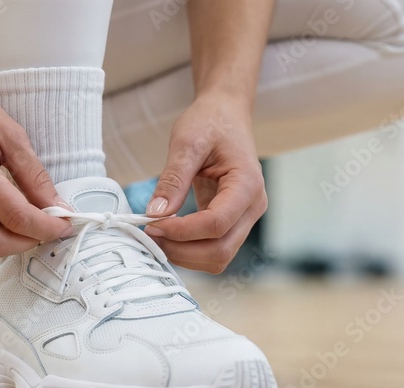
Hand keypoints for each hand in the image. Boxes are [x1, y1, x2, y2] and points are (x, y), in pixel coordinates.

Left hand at [144, 92, 267, 273]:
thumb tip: (155, 214)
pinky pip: (213, 249)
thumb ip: (173, 180)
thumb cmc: (210, 122)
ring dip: (185, 255)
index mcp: (247, 185)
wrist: (226, 114)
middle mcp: (253, 206)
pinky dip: (189, 250)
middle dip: (182, 250)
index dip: (182, 232)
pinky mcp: (232, 222)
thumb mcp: (186, 142)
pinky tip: (168, 234)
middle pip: (220, 251)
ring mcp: (245, 217)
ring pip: (218, 257)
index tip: (152, 224)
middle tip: (150, 234)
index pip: (216, 224)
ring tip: (157, 235)